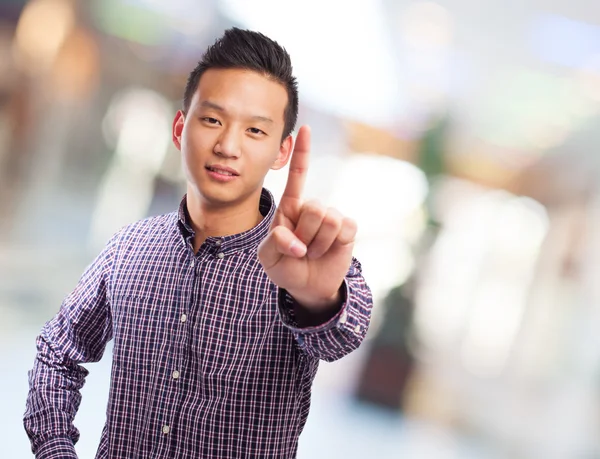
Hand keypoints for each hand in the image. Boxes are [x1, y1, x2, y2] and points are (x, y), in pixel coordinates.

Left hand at [258, 126, 356, 309]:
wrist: (308, 288)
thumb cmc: (285, 268)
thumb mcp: (268, 259)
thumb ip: (274, 244)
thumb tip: (297, 242)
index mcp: (290, 208)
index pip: (297, 176)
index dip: (302, 153)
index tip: (304, 129)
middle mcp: (312, 208)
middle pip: (313, 208)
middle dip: (305, 235)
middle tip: (301, 250)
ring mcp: (331, 217)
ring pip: (328, 219)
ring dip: (318, 243)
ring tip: (313, 252)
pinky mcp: (347, 229)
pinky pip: (344, 229)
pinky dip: (333, 245)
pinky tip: (329, 251)